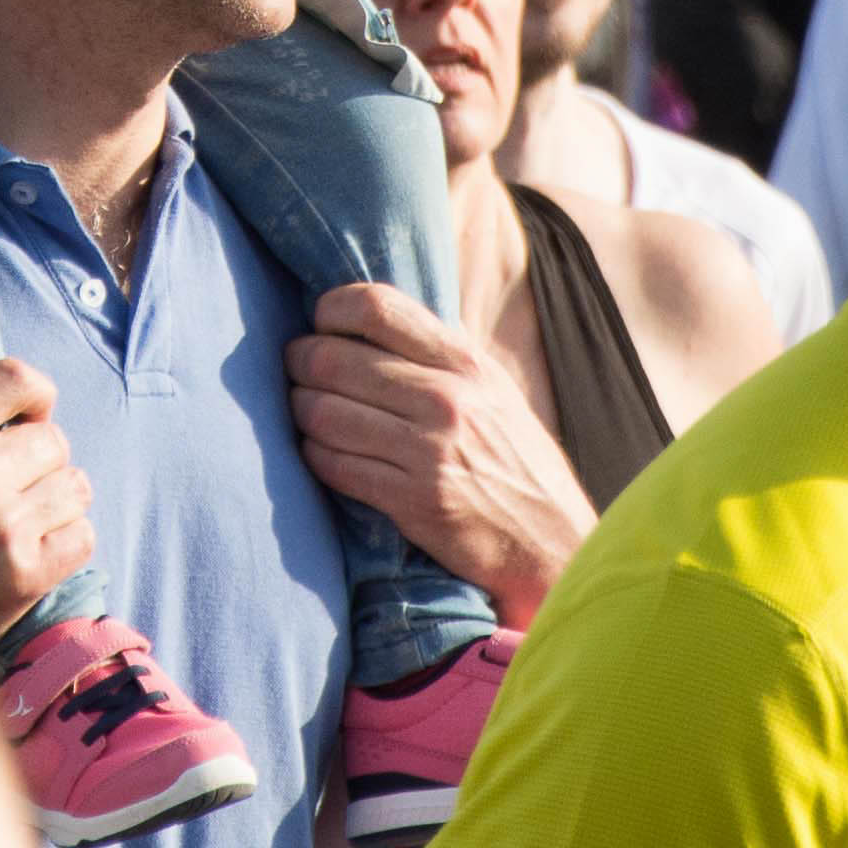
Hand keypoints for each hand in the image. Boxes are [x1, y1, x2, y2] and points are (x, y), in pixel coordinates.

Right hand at [0, 302, 94, 651]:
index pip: (18, 378)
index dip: (31, 390)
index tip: (22, 410)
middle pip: (53, 437)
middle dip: (37, 452)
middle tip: (12, 472)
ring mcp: (4, 530)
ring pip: (74, 485)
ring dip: (55, 496)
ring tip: (23, 508)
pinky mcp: (24, 578)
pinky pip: (82, 535)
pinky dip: (66, 539)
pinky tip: (32, 545)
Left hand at [287, 282, 595, 627]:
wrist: (552, 541)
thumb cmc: (516, 460)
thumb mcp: (492, 390)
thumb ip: (438, 354)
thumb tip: (371, 318)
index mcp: (465, 362)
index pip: (375, 306)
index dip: (330, 310)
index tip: (321, 325)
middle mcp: (446, 399)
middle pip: (332, 359)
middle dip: (299, 363)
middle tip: (295, 370)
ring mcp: (429, 451)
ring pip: (321, 413)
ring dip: (301, 412)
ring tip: (307, 413)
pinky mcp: (413, 501)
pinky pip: (333, 465)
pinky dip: (316, 456)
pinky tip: (323, 453)